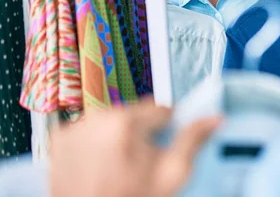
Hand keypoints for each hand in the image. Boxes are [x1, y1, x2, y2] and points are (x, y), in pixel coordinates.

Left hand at [50, 100, 220, 196]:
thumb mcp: (172, 176)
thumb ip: (193, 141)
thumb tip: (214, 119)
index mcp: (124, 123)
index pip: (161, 108)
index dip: (166, 131)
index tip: (161, 149)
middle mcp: (95, 120)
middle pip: (135, 112)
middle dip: (142, 133)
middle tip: (139, 165)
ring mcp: (74, 130)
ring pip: (113, 120)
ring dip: (120, 136)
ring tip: (119, 167)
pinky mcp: (60, 141)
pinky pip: (91, 131)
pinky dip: (98, 143)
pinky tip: (101, 166)